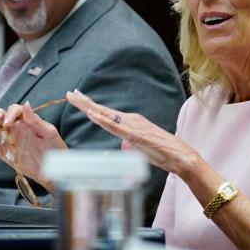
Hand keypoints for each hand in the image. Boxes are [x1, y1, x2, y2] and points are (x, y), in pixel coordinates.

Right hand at [0, 102, 67, 187]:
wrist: (53, 169)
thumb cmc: (54, 148)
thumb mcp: (48, 133)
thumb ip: (36, 120)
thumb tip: (26, 104)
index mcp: (26, 120)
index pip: (14, 110)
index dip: (9, 113)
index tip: (8, 122)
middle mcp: (16, 128)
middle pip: (0, 116)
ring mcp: (10, 140)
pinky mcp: (6, 154)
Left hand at [65, 89, 197, 174]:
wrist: (180, 156)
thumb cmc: (162, 154)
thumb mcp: (139, 150)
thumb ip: (128, 146)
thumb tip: (120, 146)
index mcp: (131, 123)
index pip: (106, 113)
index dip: (90, 106)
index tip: (78, 98)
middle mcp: (130, 120)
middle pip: (103, 110)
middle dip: (84, 101)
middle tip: (69, 93)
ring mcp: (132, 126)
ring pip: (105, 115)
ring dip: (89, 106)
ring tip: (75, 98)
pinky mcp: (134, 135)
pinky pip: (114, 127)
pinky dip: (101, 120)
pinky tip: (91, 114)